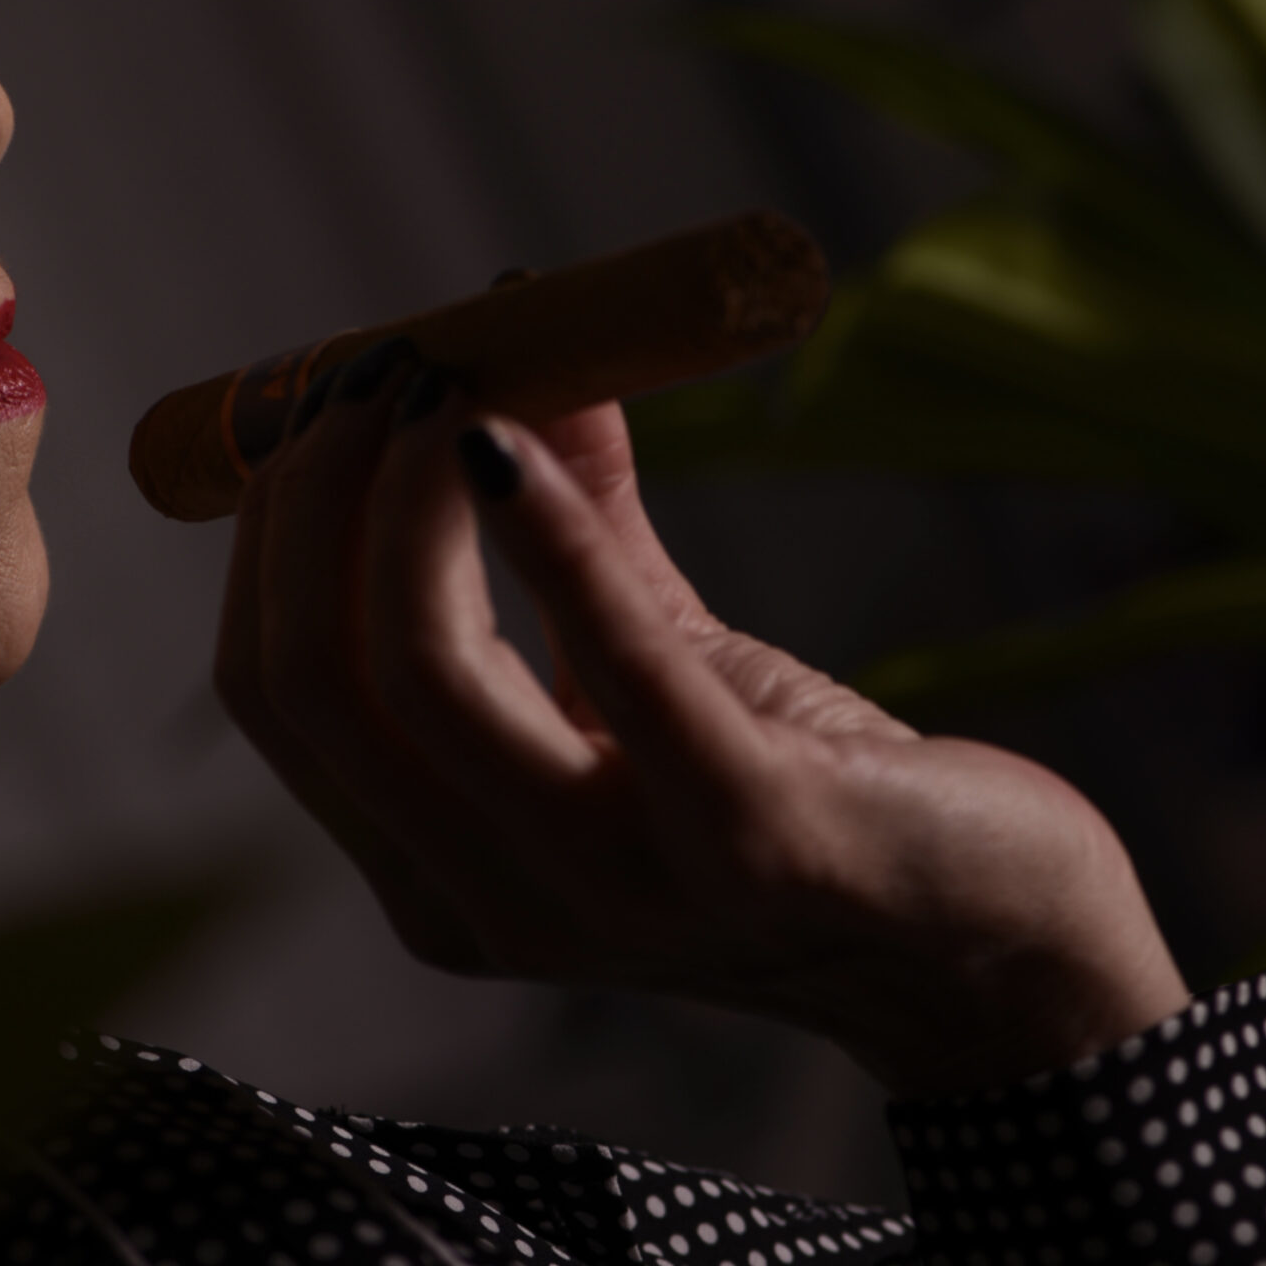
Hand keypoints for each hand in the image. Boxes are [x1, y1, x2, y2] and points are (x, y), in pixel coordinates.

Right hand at [213, 351, 1191, 1097]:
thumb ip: (575, 526)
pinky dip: (554, 534)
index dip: (272, 527)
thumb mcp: (654, 660)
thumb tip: (506, 320)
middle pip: (319, 681)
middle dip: (321, 497)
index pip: (275, 690)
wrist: (993, 945)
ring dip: (414, 499)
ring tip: (461, 384)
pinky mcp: (748, 843)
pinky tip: (529, 439)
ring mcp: (610, 893)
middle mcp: (489, 905)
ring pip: (420, 679)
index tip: (322, 402)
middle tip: (389, 371)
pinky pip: (615, 662)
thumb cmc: (806, 792)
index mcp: (431, 872)